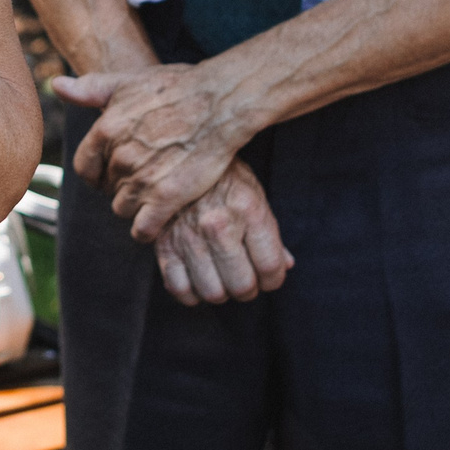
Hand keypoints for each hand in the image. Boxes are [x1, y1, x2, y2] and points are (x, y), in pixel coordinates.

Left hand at [60, 62, 261, 241]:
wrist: (220, 102)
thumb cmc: (177, 88)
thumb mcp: (128, 81)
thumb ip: (90, 89)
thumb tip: (56, 85)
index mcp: (105, 130)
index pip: (85, 167)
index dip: (97, 173)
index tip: (111, 173)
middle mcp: (119, 157)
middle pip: (107, 188)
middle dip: (121, 186)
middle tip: (143, 178)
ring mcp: (143, 180)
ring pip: (122, 208)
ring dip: (135, 206)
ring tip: (154, 193)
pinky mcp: (167, 199)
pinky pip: (143, 228)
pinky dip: (147, 229)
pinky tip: (157, 220)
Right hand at [153, 158, 290, 304]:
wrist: (176, 156)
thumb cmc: (222, 178)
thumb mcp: (253, 195)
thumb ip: (270, 233)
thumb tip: (286, 265)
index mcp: (248, 210)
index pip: (270, 267)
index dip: (274, 280)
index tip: (269, 277)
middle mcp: (218, 225)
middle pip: (242, 285)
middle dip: (249, 289)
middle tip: (245, 279)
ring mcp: (188, 236)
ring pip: (212, 292)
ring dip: (221, 292)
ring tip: (222, 279)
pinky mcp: (163, 244)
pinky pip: (179, 288)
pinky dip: (191, 293)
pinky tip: (198, 279)